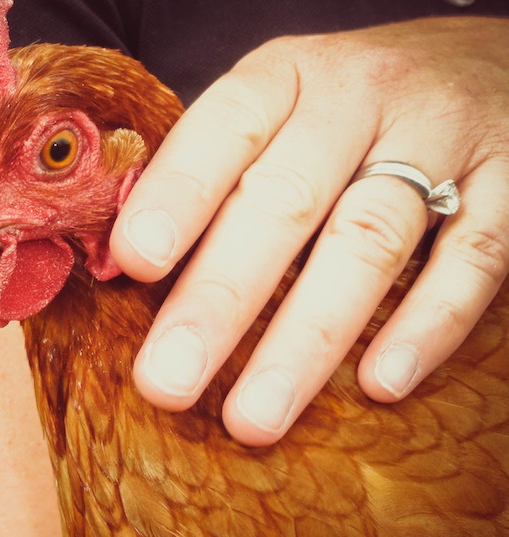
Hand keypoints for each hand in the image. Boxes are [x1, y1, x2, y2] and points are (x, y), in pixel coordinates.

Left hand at [109, 16, 508, 445]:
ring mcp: (442, 137)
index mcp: (285, 78)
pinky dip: (428, 323)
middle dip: (220, 299)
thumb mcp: (282, 107)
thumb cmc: (349, 108)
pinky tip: (383, 384)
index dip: (177, 195)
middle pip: (282, 202)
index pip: (224, 129)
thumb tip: (126, 269)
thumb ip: (221, 174)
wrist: (487, 57)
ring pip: (368, 242)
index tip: (135, 263)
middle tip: (167, 381)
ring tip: (253, 418)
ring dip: (306, 339)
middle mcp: (359, 99)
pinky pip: (475, 257)